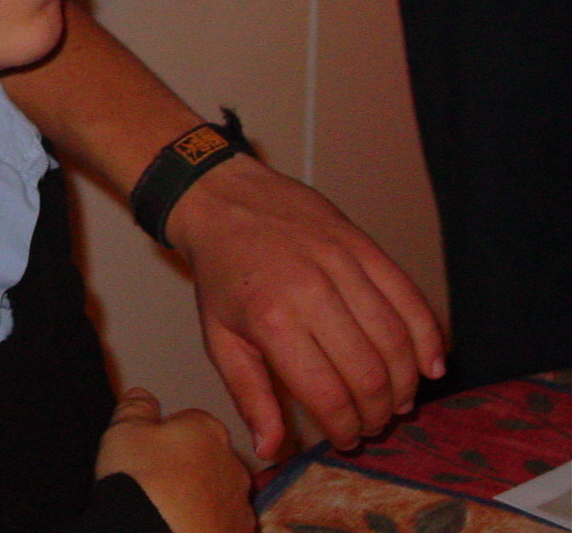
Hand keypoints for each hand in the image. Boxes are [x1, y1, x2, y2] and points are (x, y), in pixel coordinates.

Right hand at [97, 388, 253, 532]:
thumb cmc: (144, 483)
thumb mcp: (124, 431)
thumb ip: (135, 408)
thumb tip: (142, 395)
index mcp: (207, 429)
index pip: (189, 421)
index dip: (165, 435)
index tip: (147, 451)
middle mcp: (232, 464)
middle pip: (207, 457)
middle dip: (186, 467)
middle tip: (154, 482)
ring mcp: (239, 504)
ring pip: (217, 493)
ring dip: (197, 499)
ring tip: (165, 511)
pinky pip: (221, 524)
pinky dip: (205, 525)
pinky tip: (179, 527)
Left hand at [165, 155, 445, 458]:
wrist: (222, 199)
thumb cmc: (221, 274)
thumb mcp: (220, 339)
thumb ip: (249, 396)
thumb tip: (271, 450)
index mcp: (272, 320)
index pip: (327, 394)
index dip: (344, 428)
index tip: (346, 440)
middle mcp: (311, 291)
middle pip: (370, 373)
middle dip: (377, 413)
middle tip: (373, 425)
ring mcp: (342, 263)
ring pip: (396, 340)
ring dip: (405, 383)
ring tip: (397, 402)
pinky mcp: (364, 244)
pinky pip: (410, 298)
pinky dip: (428, 337)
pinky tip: (429, 366)